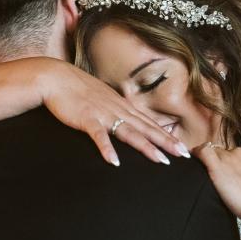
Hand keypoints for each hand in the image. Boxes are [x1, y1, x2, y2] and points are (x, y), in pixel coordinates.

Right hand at [36, 60, 189, 166]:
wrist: (56, 78)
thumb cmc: (77, 89)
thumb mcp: (102, 99)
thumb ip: (116, 110)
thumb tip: (127, 122)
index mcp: (122, 106)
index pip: (149, 123)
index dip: (167, 136)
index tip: (184, 148)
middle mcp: (117, 109)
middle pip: (146, 128)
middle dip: (166, 142)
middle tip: (184, 155)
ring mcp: (103, 114)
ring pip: (130, 132)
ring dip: (146, 146)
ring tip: (161, 160)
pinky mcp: (87, 119)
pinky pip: (99, 136)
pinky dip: (107, 148)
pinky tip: (115, 161)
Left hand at [195, 143, 240, 229]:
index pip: (237, 151)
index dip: (231, 162)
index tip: (228, 172)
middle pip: (224, 152)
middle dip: (221, 164)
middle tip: (220, 181)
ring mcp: (229, 157)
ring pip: (213, 154)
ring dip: (210, 164)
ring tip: (210, 178)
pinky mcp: (218, 167)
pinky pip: (202, 152)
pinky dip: (196, 154)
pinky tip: (192, 159)